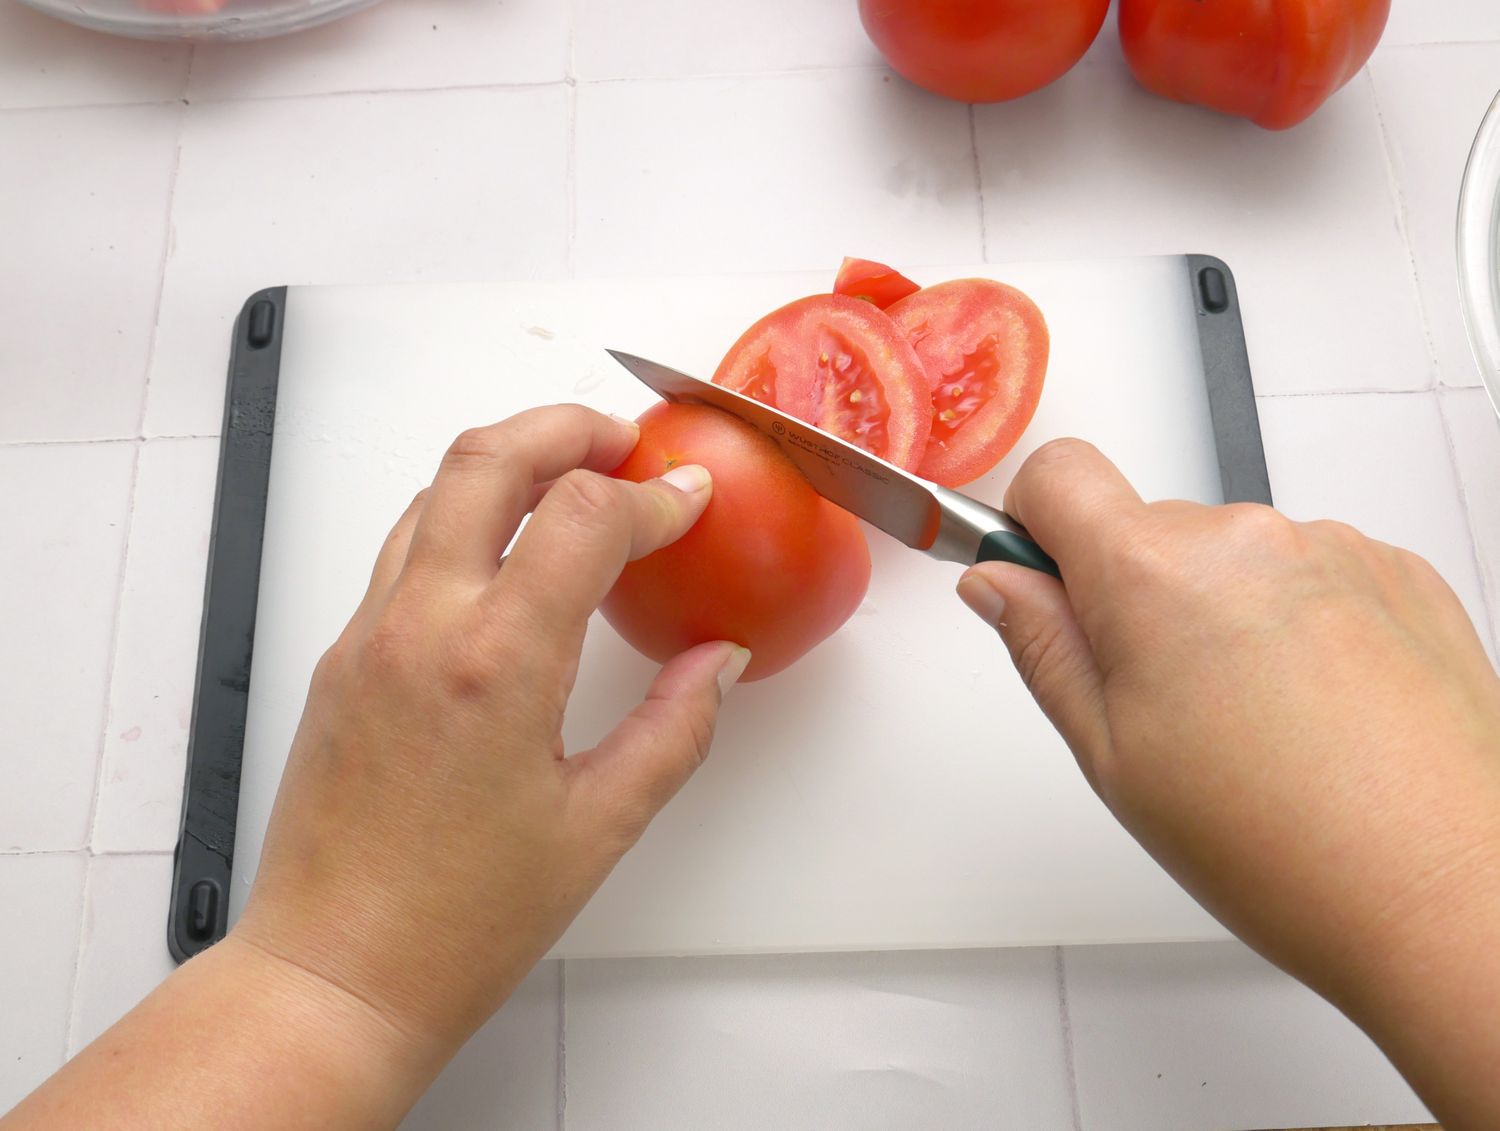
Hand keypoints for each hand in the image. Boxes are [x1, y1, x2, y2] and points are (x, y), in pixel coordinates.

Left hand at [234, 405, 749, 1068]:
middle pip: (486, 458)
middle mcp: (421, 627)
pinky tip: (511, 559)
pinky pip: (405, 548)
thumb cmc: (458, 922)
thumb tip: (720, 662)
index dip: (652, 495)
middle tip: (624, 440)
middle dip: (565, 426)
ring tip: (573, 483)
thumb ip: (674, 727)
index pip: (583, 514)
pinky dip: (464, 517)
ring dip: (508, 463)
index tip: (688, 501)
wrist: (333, 974)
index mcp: (497, 664)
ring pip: (433, 492)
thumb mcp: (599, 827)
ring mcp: (368, 636)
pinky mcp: (341, 658)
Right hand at [957, 439, 1499, 1127]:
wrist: (1447, 892)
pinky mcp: (1400, 573)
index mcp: (1155, 574)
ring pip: (1231, 556)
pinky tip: (1312, 709)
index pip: (1057, 473)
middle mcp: (1248, 537)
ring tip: (1251, 723)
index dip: (1032, 525)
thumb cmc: (1286, 846)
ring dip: (1221, 613)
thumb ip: (1042, 647)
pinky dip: (1295, 621)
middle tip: (1159, 704)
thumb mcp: (1112, 757)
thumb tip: (998, 582)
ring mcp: (1334, 548)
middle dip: (1133, 596)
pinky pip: (1309, 571)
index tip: (1042, 581)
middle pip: (1147, 528)